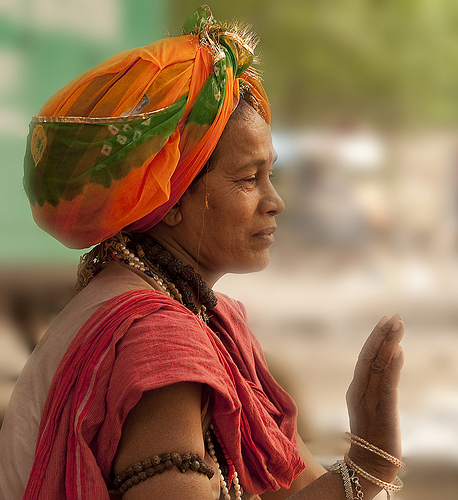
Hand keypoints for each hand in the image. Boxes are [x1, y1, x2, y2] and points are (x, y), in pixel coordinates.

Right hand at [345, 314, 404, 481]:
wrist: (370, 464)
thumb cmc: (373, 434)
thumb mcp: (373, 404)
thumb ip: (379, 381)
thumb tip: (391, 356)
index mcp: (356, 387)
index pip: (366, 356)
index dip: (375, 337)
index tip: (386, 319)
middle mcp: (359, 389)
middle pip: (370, 356)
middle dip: (381, 335)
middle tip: (393, 315)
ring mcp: (368, 400)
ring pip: (377, 366)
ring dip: (387, 344)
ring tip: (397, 325)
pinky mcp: (381, 411)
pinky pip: (386, 385)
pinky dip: (392, 367)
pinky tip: (398, 352)